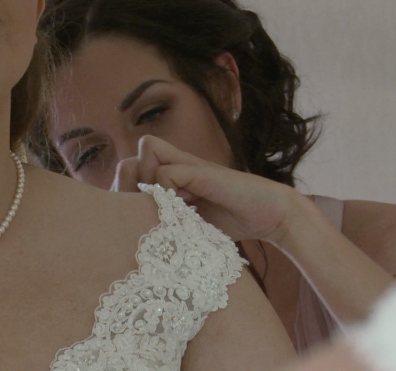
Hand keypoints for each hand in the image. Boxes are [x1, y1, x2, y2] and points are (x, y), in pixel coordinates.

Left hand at [115, 135, 300, 242]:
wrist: (269, 215)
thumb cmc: (230, 221)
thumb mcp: (190, 224)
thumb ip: (168, 220)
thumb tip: (134, 236)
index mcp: (171, 177)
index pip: (128, 171)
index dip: (126, 194)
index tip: (141, 217)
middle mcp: (175, 165)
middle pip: (127, 163)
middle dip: (130, 191)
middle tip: (151, 212)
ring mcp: (188, 165)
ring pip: (142, 158)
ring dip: (148, 187)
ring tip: (167, 210)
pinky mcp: (200, 170)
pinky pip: (166, 174)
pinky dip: (169, 194)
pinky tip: (186, 211)